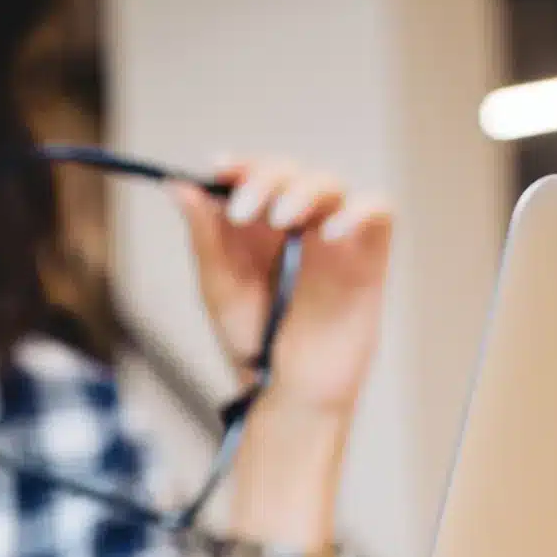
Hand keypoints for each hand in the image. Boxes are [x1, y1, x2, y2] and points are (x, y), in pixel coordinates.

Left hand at [175, 156, 393, 415]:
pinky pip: (379, 210)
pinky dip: (358, 209)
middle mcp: (298, 224)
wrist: (286, 391)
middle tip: (244, 210)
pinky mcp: (369, 257)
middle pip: (291, 171)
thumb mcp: (220, 288)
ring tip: (282, 218)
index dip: (240, 164)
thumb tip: (177, 186)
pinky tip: (329, 232)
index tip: (217, 169)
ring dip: (303, 189)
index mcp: (259, 225)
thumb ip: (205, 237)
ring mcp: (335, 237)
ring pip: (331, 183)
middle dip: (266, 178)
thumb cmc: (253, 341)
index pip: (254, 174)